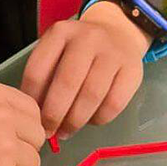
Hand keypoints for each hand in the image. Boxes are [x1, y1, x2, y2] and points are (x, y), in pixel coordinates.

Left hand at [21, 1, 150, 139]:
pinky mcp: (133, 69)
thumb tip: (36, 117)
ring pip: (91, 95)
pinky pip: (114, 103)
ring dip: (76, 121)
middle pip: (66, 83)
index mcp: (60, 33)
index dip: (33, 100)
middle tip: (50, 132)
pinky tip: (91, 121)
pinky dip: (99, 119)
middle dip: (54, 115)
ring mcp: (112, 52)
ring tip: (67, 131)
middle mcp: (87, 38)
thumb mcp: (57, 52)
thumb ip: (45, 78)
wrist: (118, 33)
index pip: (38, 70)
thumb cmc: (79, 51)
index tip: (33, 119)